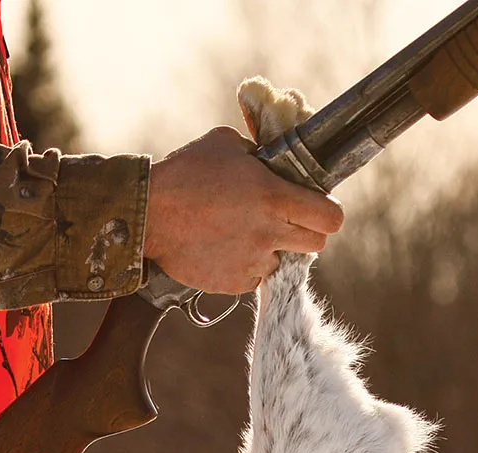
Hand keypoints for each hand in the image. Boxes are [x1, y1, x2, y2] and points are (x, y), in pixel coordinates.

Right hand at [143, 127, 343, 293]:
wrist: (148, 214)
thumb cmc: (185, 172)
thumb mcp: (228, 145)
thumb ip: (261, 155)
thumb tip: (278, 162)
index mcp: (273, 196)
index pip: (330, 217)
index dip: (329, 212)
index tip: (319, 208)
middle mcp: (268, 233)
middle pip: (316, 244)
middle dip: (307, 231)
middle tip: (287, 221)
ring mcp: (252, 262)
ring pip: (283, 261)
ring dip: (273, 249)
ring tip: (244, 232)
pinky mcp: (235, 282)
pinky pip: (255, 276)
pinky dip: (246, 265)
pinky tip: (225, 246)